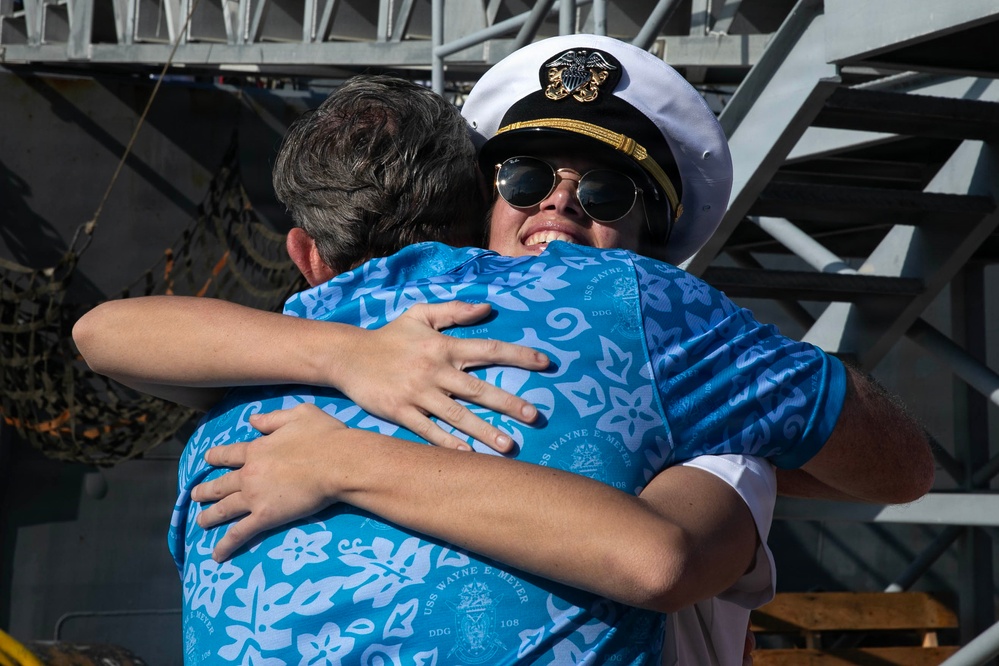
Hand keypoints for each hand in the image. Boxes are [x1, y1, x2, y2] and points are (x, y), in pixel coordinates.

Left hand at [191, 405, 346, 560]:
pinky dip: (227, 544)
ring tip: (200, 522)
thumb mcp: (299, 414)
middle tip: (195, 495)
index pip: (228, 454)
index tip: (207, 459)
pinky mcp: (265, 516)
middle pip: (220, 484)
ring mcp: (254, 497)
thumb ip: (272, 418)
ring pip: (224, 509)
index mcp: (256, 449)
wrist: (337, 463)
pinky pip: (240, 533)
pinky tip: (217, 555)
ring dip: (209, 516)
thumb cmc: (324, 437)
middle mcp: (249, 474)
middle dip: (205, 490)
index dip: (216, 456)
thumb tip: (252, 420)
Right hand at [335, 301, 548, 452]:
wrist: (348, 356)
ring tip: (509, 446)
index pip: (489, 349)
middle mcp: (435, 370)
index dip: (518, 355)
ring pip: (457, 415)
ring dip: (484, 431)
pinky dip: (449, 444)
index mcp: (444, 346)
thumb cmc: (390, 337)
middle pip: (478, 388)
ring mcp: (418, 393)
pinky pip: (429, 431)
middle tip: (535, 417)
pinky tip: (469, 456)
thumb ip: (455, 310)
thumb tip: (488, 308)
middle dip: (508, 402)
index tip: (545, 364)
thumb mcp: (420, 314)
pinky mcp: (400, 412)